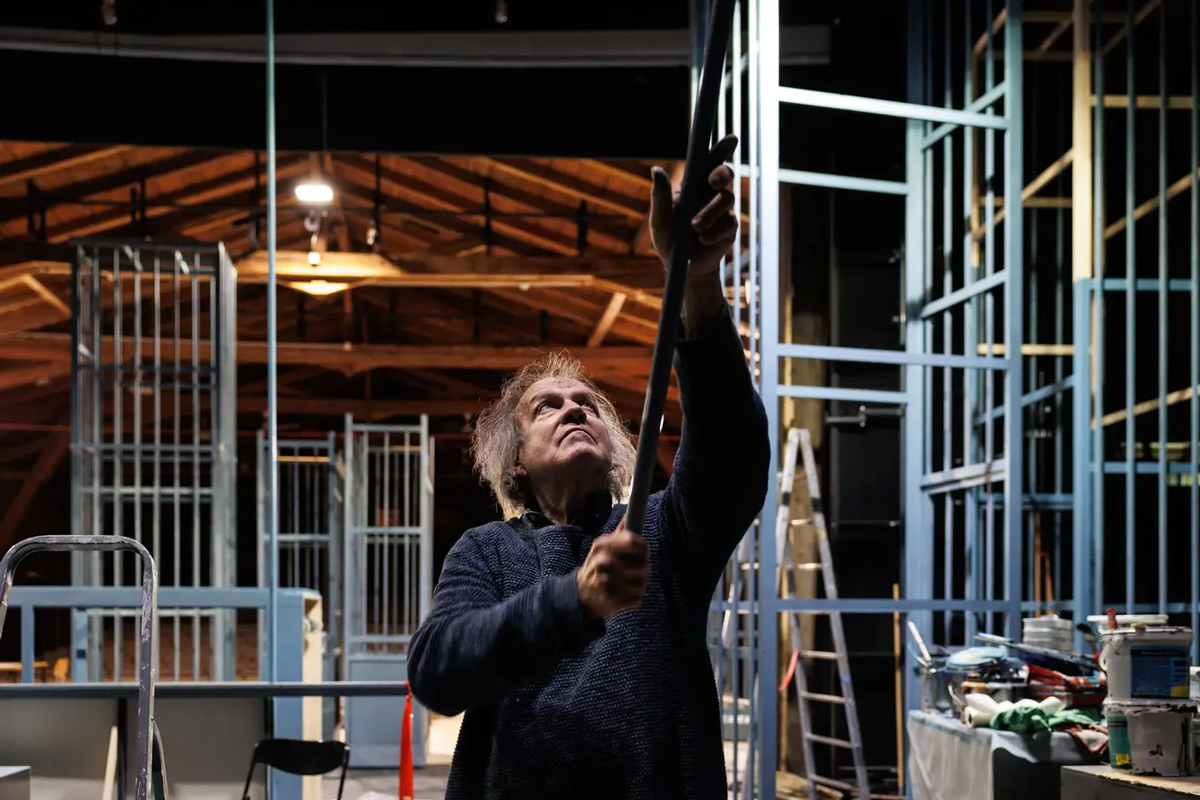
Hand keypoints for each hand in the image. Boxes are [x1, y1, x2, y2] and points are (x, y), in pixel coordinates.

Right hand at [576, 518, 649, 618]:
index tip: (644, 551)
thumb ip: (618, 534)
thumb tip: (628, 515)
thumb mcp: (601, 548)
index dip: (644, 547)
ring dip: (640, 584)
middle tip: (638, 569)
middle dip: (643, 567)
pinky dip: (635, 597)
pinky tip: (627, 594)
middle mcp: (603, 562)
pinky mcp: (611, 600)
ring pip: (641, 583)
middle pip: (642, 564)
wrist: (580, 594)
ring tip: (631, 583)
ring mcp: (607, 582)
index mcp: (601, 546)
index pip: (634, 541)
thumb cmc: (596, 567)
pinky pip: (637, 598)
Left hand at [648, 134, 738, 281]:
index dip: (721, 148)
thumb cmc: (668, 240)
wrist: (681, 268)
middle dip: (722, 173)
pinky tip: (703, 240)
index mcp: (693, 185)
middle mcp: (710, 193)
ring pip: (727, 198)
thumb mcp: (659, 220)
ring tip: (694, 227)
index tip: (731, 139)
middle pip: (725, 173)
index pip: (707, 161)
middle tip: (712, 182)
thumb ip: (659, 197)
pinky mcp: (729, 228)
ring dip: (710, 212)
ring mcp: (722, 210)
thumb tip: (655, 170)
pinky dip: (714, 231)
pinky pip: (729, 223)